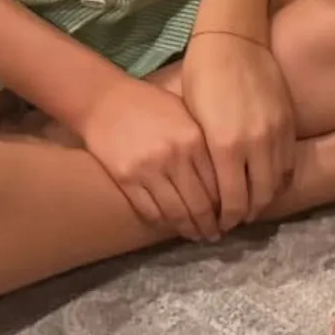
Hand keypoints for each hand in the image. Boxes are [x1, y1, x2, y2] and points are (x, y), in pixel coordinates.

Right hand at [79, 74, 222, 242]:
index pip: (219, 183)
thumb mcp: (185, 113)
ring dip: (190, 229)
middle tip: (216, 234)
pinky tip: (172, 225)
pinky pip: (150, 212)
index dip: (227, 204)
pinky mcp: (126, 180)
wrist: (104, 99)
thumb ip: (204, 142)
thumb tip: (228, 176)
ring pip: (176, 213)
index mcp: (194, 137)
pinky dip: (164, 223)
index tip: (231, 214)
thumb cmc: (150, 104)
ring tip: (197, 235)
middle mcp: (175, 155)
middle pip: (200, 204)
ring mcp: (148, 169)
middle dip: (210, 224)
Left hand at [178, 32, 296, 231]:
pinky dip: (278, 177)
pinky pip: (289, 161)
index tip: (218, 224)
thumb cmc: (201, 77)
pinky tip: (266, 178)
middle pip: (258, 198)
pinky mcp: (289, 121)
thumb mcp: (194, 121)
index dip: (225, 218)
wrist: (233, 38)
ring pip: (277, 182)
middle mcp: (256, 144)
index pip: (231, 201)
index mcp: (225, 146)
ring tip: (250, 201)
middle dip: (245, 213)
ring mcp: (277, 132)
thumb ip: (205, 158)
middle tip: (234, 218)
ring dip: (264, 197)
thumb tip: (206, 188)